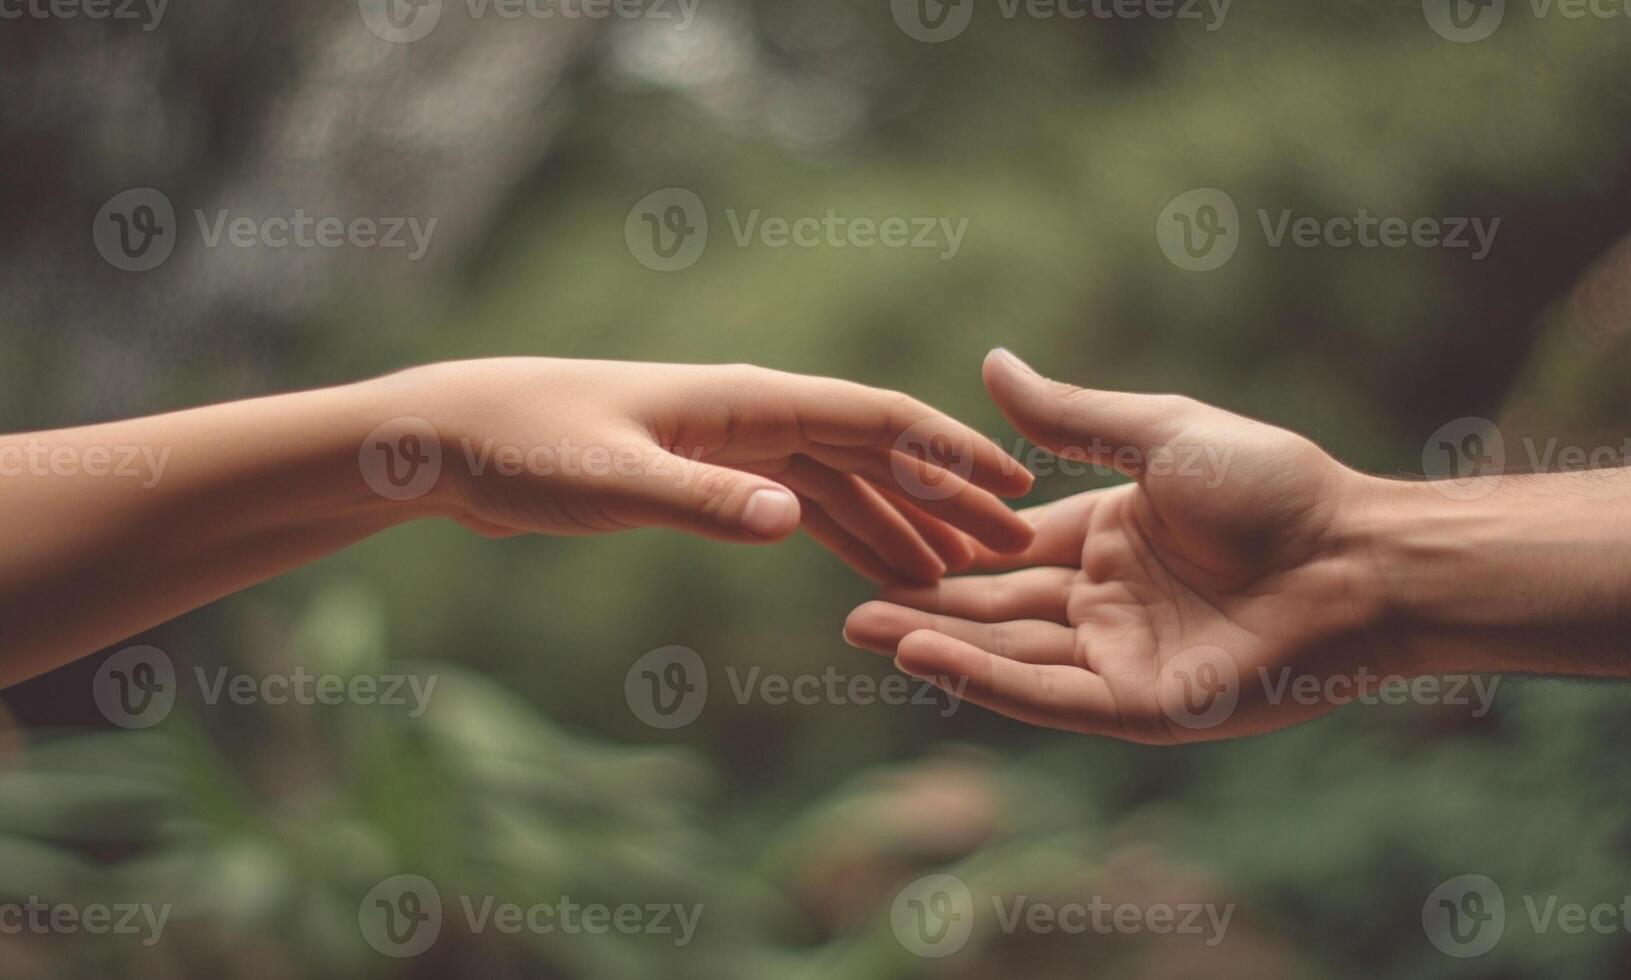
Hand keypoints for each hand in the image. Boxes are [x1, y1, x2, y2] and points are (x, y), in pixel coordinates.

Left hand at [398, 358, 1034, 582]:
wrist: (448, 438)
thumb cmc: (520, 445)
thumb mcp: (608, 478)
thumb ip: (700, 502)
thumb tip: (793, 520)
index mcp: (745, 401)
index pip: (875, 419)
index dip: (950, 453)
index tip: (1016, 490)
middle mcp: (752, 416)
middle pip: (876, 453)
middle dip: (945, 499)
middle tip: (1012, 551)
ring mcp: (733, 447)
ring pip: (844, 484)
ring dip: (904, 526)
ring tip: (961, 576)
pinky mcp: (707, 478)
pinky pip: (801, 507)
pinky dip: (847, 537)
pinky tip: (879, 572)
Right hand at [844, 350, 1382, 742]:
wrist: (1358, 554)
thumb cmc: (1275, 485)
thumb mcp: (1158, 434)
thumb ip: (1069, 418)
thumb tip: (989, 364)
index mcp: (1113, 540)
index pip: (1012, 552)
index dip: (950, 552)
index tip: (883, 541)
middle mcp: (1109, 604)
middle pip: (998, 613)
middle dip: (924, 610)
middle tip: (846, 608)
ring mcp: (1122, 660)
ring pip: (1010, 657)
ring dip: (937, 646)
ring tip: (862, 629)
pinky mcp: (1141, 707)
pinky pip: (1048, 697)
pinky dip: (985, 680)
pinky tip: (924, 658)